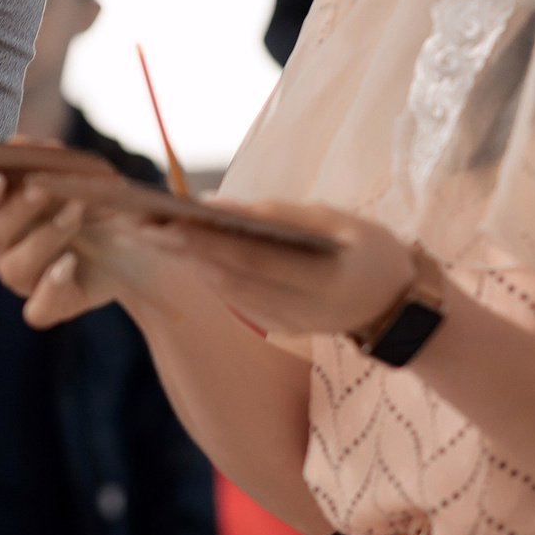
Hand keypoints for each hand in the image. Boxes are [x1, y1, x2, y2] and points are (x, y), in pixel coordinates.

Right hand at [0, 171, 129, 326]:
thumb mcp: (79, 171)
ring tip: (76, 211)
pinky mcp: (53, 305)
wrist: (137, 237)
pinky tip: (69, 263)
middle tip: (41, 189)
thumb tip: (18, 143)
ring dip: (44, 237)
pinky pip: (37, 311)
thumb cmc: (97, 198)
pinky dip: (51, 287)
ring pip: (13, 269)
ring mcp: (27, 280)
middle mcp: (5, 249)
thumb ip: (46, 157)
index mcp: (1, 213)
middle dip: (16, 210)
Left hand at [142, 199, 414, 337]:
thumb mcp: (337, 220)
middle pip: (229, 278)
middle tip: (138, 225)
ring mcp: (287, 325)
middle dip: (181, 250)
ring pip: (225, 291)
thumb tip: (217, 206)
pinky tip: (177, 251)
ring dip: (184, 262)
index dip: (209, 241)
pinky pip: (234, 299)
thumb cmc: (368, 248)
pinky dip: (204, 274)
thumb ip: (280, 215)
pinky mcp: (277, 328)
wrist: (396, 305)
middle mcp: (301, 311)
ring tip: (147, 233)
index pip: (254, 260)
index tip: (169, 219)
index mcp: (324, 281)